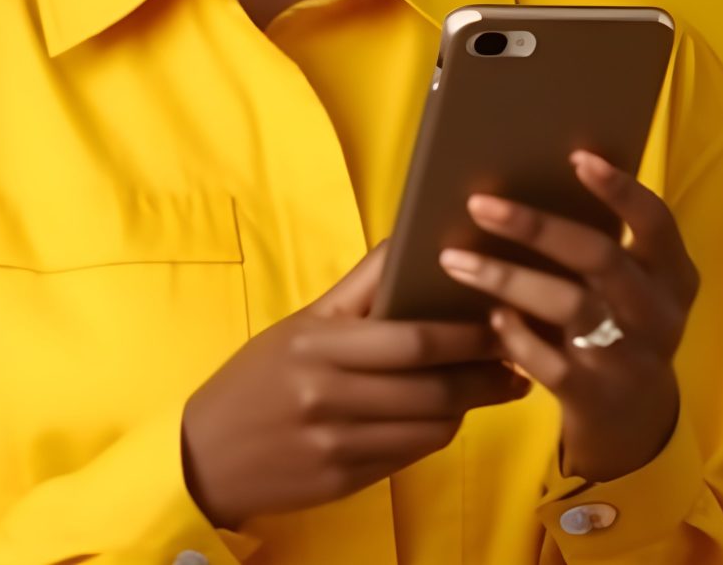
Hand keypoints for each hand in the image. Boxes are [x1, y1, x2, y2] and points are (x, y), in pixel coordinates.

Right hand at [179, 237, 531, 529]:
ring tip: (492, 387)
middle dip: (486, 375)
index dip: (468, 335)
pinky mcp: (346, 480)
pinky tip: (447, 416)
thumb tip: (411, 241)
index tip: (500, 320)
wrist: (205, 457)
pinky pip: (412, 454)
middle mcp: (329, 396)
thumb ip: (359, 289)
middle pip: (433, 388)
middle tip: (516, 360)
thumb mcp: (300, 325)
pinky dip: (437, 433)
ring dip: (469, 407)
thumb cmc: (258, 379)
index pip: (413, 339)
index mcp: (318, 346)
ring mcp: (339, 444)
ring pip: (432, 427)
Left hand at [437, 149, 699, 482]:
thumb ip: (595, 249)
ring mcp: (631, 357)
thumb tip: (521, 185)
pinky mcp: (597, 396)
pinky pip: (551, 362)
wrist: (632, 421)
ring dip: (508, 278)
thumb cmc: (615, 327)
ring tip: (456, 260)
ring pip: (570, 306)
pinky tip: (489, 318)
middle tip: (479, 204)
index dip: (620, 188)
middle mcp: (659, 313)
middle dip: (536, 226)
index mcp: (673, 274)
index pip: (656, 221)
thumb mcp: (626, 288)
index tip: (575, 156)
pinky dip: (516, 337)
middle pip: (600, 257)